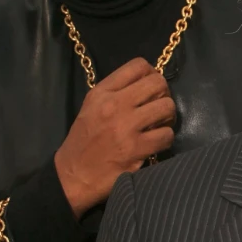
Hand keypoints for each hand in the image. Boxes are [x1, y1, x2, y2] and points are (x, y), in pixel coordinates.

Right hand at [55, 58, 175, 217]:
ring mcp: (125, 127)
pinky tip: (156, 143)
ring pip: (167, 107)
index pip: (138, 66)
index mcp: (102, 92)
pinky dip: (166, 139)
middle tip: (159, 108)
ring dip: (168, 117)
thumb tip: (148, 84)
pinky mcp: (135, 149)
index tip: (150, 90)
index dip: (152, 75)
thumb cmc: (84, 140)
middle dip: (164, 95)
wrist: (73, 175)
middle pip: (157, 83)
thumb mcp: (92, 106)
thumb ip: (116, 91)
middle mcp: (114, 105)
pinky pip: (166, 135)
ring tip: (160, 125)